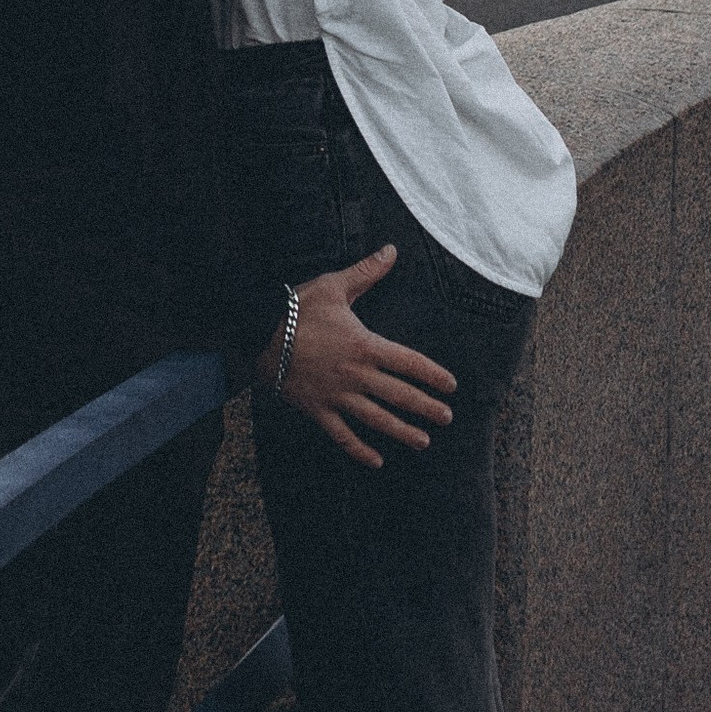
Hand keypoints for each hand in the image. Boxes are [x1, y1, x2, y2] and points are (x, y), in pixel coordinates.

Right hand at [273, 252, 455, 467]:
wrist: (259, 333)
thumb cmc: (297, 309)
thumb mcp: (333, 286)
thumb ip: (366, 272)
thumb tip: (392, 250)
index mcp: (365, 345)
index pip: (409, 362)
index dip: (433, 375)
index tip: (451, 386)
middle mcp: (356, 375)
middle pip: (400, 396)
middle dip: (426, 408)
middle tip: (447, 418)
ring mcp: (338, 396)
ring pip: (377, 420)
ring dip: (402, 432)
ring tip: (423, 442)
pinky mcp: (318, 410)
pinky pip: (342, 435)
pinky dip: (359, 450)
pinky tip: (376, 461)